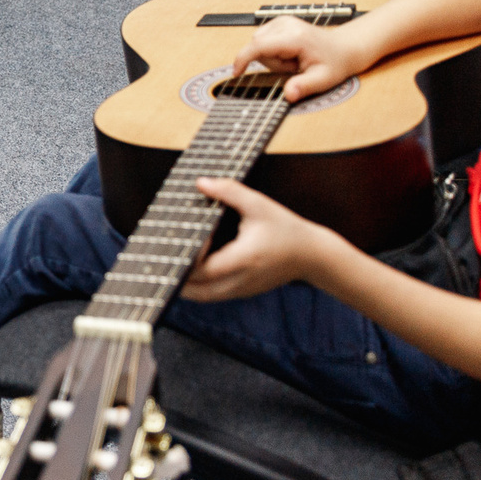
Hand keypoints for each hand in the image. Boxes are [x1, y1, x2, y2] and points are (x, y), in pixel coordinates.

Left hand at [181, 178, 330, 300]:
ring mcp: (242, 290)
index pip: (203, 269)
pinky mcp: (244, 292)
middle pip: (196, 291)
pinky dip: (199, 285)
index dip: (188, 257)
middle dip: (177, 276)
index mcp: (243, 259)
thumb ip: (229, 191)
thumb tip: (200, 183)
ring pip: (203, 297)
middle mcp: (240, 280)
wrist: (313, 255)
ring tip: (174, 261)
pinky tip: (192, 266)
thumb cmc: (286, 228)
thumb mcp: (259, 204)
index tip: (188, 237)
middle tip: (166, 255)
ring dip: (186, 283)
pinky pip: (214, 294)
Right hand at [227, 14, 373, 101]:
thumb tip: (289, 95)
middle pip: (258, 46)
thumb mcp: (322, 80)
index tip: (236, 72)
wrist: (343, 48)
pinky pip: (263, 39)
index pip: (259, 45)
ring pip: (259, 43)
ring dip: (272, 58)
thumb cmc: (335, 63)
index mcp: (295, 37)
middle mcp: (286, 24)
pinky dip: (272, 50)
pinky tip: (289, 54)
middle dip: (270, 63)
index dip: (243, 59)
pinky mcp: (279, 22)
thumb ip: (304, 87)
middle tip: (293, 68)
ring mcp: (282, 21)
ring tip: (293, 62)